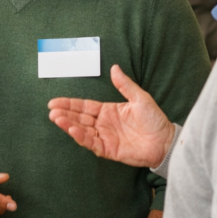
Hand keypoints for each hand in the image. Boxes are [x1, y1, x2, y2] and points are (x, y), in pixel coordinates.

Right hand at [48, 65, 174, 167]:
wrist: (166, 140)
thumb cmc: (155, 120)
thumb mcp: (140, 98)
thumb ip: (125, 85)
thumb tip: (114, 67)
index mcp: (108, 111)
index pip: (84, 106)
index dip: (69, 104)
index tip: (54, 102)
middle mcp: (104, 124)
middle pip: (79, 118)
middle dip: (64, 114)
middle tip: (51, 111)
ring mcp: (105, 137)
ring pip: (82, 130)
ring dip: (69, 125)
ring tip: (56, 119)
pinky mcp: (109, 150)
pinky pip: (92, 143)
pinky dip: (81, 137)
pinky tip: (72, 130)